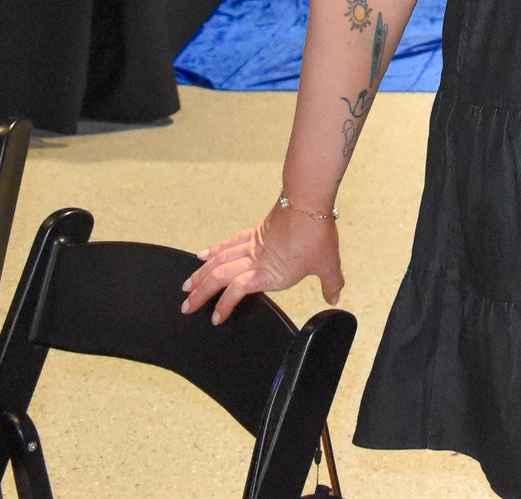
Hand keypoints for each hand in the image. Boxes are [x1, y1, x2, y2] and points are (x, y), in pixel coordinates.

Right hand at [181, 208, 342, 323]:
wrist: (309, 202)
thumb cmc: (317, 233)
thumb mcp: (328, 264)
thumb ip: (330, 283)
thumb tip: (334, 298)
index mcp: (269, 272)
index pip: (238, 290)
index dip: (224, 305)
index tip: (215, 318)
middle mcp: (255, 260)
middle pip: (220, 276)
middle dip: (201, 293)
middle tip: (186, 306)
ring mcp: (253, 245)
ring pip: (219, 260)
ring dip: (201, 274)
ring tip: (187, 286)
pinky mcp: (255, 233)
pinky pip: (229, 244)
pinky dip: (214, 250)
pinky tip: (203, 255)